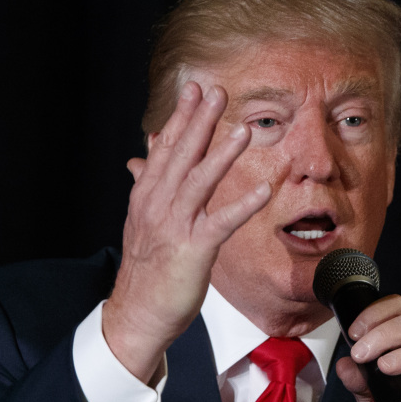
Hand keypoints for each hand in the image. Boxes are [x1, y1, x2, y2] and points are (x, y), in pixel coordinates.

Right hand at [102, 82, 270, 381]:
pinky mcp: (193, 250)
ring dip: (222, 155)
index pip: (165, 149)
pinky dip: (242, 205)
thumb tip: (143, 153)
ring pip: (199, 182)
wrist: (138, 312)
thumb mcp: (142, 220)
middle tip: (217, 93)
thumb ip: (147, 183)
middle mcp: (158, 205)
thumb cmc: (146, 268)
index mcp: (147, 196)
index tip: (194, 90)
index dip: (180, 118)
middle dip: (199, 122)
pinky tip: (263, 190)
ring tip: (243, 130)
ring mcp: (175, 226)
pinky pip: (221, 223)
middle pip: (181, 156)